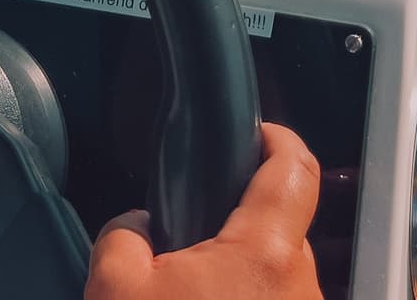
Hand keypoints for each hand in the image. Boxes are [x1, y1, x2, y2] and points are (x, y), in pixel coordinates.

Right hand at [85, 123, 322, 299]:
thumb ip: (123, 237)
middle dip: (239, 231)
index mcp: (263, 252)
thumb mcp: (115, 290)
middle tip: (189, 247)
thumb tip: (137, 229)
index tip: (258, 133)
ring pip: (278, 283)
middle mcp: (301, 287)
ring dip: (241, 286)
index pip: (296, 168)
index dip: (278, 138)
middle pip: (282, 232)